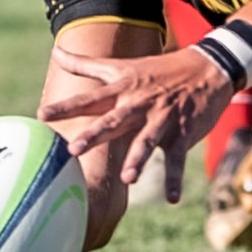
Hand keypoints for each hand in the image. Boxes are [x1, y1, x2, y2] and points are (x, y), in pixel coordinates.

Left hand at [39, 47, 233, 201]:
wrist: (209, 67)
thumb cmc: (160, 70)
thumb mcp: (123, 65)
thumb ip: (86, 64)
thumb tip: (54, 53)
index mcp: (123, 90)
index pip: (90, 98)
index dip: (66, 107)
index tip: (42, 115)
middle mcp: (139, 104)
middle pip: (114, 121)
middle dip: (95, 134)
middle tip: (74, 149)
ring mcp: (162, 118)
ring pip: (147, 140)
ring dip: (138, 159)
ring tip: (128, 178)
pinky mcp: (183, 132)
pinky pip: (177, 158)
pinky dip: (174, 179)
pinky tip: (172, 198)